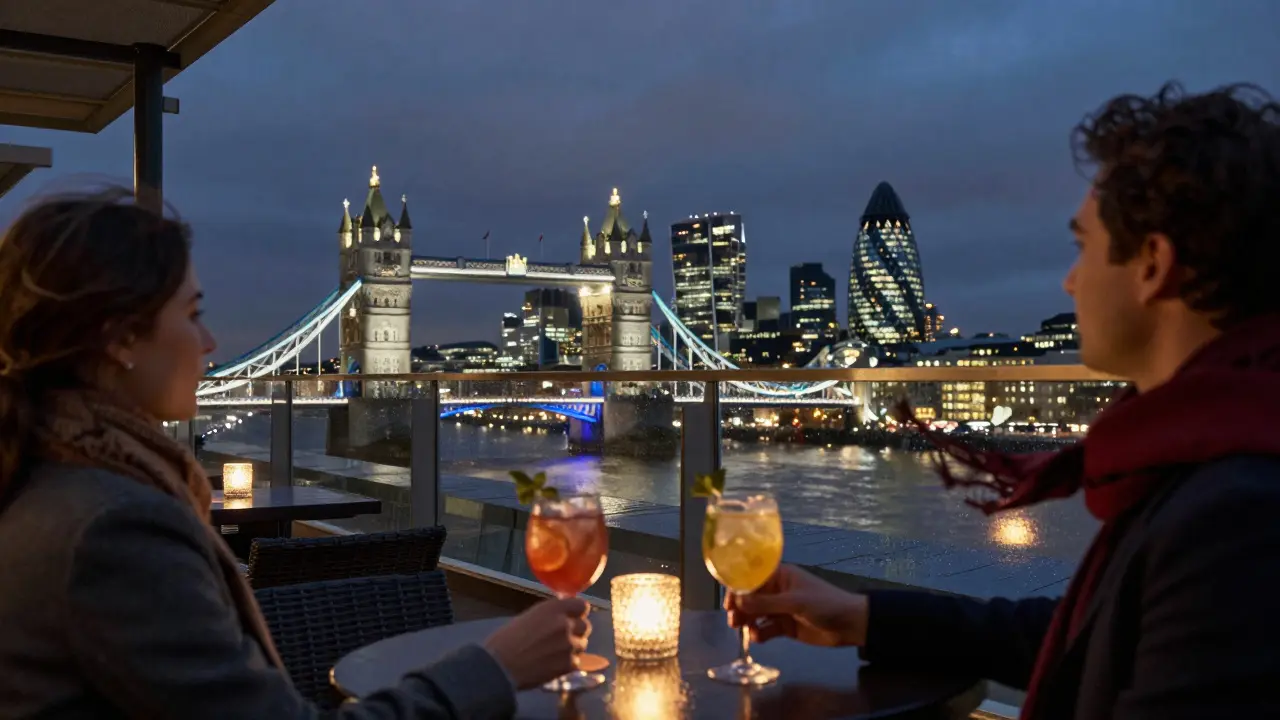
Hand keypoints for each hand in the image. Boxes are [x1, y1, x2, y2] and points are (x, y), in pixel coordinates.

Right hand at [483, 597, 590, 689]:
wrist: (500, 666)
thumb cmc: (507, 639)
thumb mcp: (530, 616)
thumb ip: (550, 615)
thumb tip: (561, 616)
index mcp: (554, 608)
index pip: (582, 606)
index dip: (578, 613)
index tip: (572, 618)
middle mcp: (565, 624)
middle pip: (585, 626)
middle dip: (576, 632)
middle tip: (563, 638)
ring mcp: (569, 645)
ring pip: (582, 645)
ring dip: (572, 648)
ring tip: (556, 653)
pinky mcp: (568, 665)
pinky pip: (576, 662)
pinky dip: (567, 664)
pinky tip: (553, 665)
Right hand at [727, 564, 867, 647]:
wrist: (850, 625)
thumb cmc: (825, 604)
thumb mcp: (795, 602)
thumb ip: (767, 603)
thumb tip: (739, 601)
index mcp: (781, 576)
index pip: (753, 579)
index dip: (738, 589)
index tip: (728, 602)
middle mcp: (778, 591)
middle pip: (752, 598)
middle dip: (741, 608)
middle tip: (733, 620)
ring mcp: (781, 609)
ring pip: (757, 614)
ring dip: (748, 621)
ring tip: (742, 630)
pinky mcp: (786, 626)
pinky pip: (767, 629)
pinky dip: (760, 633)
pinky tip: (759, 638)